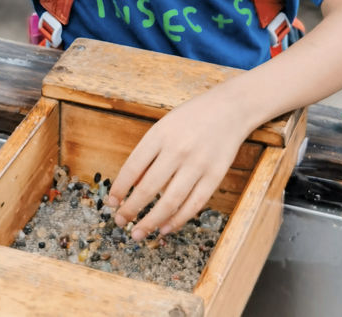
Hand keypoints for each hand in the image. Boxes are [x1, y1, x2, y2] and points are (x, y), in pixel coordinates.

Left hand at [105, 88, 246, 239]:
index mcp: (160, 134)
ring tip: (138, 232)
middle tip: (120, 222)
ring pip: (170, 201)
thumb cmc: (191, 117)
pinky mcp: (215, 176)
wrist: (230, 108)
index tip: (111, 203)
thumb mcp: (164, 126)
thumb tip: (132, 187)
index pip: (133, 167)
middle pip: (148, 187)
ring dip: (151, 221)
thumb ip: (148, 154)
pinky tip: (164, 228)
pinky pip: (194, 204)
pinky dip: (178, 220)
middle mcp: (177, 150)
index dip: (119, 188)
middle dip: (131, 209)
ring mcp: (198, 164)